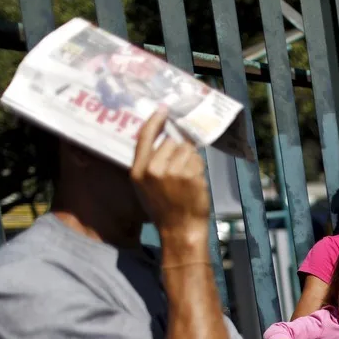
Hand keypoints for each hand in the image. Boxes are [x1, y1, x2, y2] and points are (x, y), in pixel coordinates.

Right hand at [130, 108, 209, 235]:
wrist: (180, 229)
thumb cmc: (164, 209)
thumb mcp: (145, 186)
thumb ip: (151, 162)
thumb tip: (166, 138)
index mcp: (139, 170)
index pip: (145, 137)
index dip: (155, 121)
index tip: (164, 109)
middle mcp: (153, 169)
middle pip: (172, 141)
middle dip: (180, 150)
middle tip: (181, 169)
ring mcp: (173, 172)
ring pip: (187, 149)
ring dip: (192, 159)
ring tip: (187, 179)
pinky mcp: (190, 176)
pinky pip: (198, 160)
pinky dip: (199, 169)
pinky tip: (195, 184)